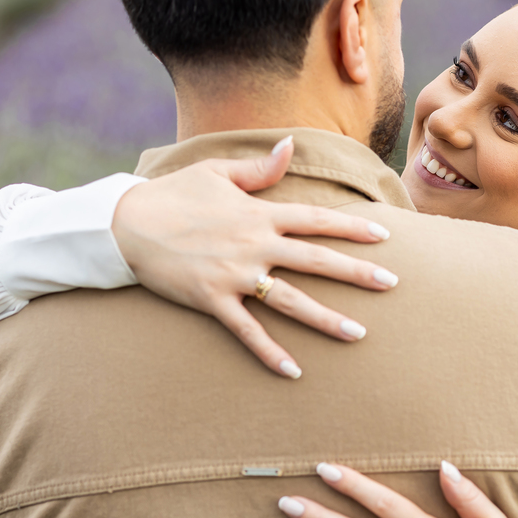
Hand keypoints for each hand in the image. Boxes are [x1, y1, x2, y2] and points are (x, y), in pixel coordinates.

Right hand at [111, 136, 398, 378]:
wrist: (125, 223)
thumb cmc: (172, 194)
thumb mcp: (217, 172)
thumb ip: (260, 168)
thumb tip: (291, 146)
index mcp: (258, 213)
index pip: (316, 219)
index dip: (353, 227)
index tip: (385, 236)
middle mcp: (253, 245)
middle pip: (316, 260)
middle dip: (357, 273)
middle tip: (392, 285)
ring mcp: (234, 275)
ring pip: (290, 300)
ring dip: (327, 319)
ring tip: (359, 335)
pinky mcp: (212, 300)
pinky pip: (247, 331)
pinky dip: (270, 352)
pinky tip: (294, 371)